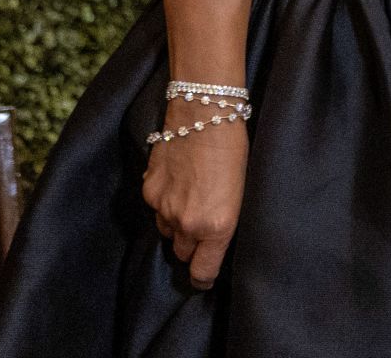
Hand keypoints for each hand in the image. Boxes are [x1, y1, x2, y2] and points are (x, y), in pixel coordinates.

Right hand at [141, 100, 247, 289]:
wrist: (205, 113)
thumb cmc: (235, 148)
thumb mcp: (242, 189)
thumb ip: (225, 218)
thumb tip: (216, 235)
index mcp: (217, 225)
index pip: (202, 270)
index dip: (204, 277)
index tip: (206, 277)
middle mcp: (187, 222)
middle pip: (183, 253)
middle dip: (192, 246)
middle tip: (203, 229)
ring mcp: (164, 207)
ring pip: (167, 231)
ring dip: (177, 224)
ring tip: (193, 199)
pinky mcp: (149, 190)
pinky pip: (155, 209)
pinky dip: (165, 202)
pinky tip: (179, 182)